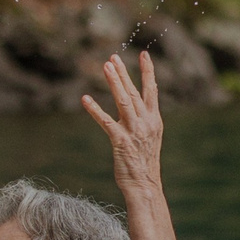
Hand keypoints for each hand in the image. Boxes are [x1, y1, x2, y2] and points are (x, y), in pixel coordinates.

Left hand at [82, 51, 164, 197]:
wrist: (145, 185)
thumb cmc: (144, 164)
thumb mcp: (149, 139)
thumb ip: (143, 122)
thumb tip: (135, 109)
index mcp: (155, 120)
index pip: (152, 90)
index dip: (148, 72)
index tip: (143, 54)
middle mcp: (146, 122)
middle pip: (134, 92)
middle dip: (123, 73)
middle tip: (113, 57)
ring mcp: (134, 131)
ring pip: (123, 101)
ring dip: (114, 82)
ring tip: (105, 66)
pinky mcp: (120, 141)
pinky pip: (106, 122)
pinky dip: (95, 110)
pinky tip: (85, 99)